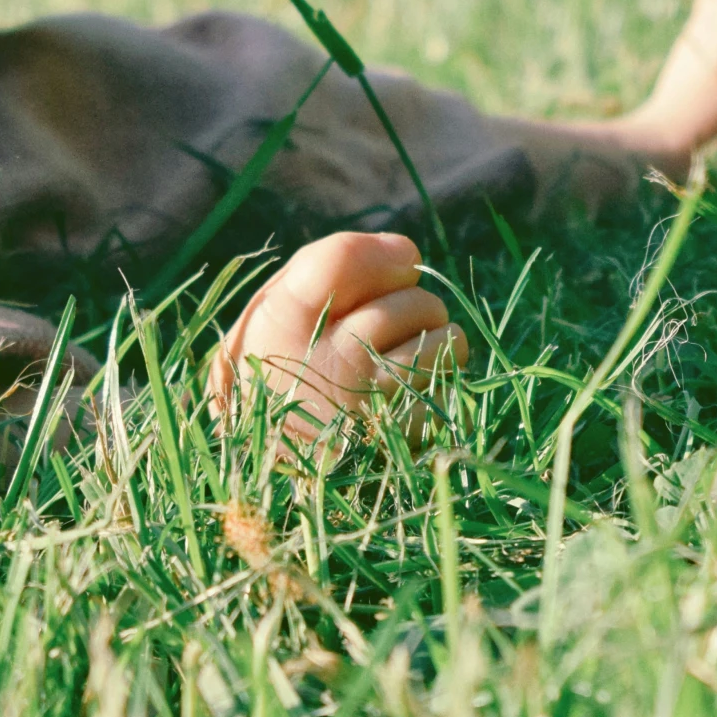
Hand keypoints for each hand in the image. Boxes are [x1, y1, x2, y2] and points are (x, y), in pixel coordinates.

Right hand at [211, 232, 467, 449]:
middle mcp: (327, 361)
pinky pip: (449, 383)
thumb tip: (409, 257)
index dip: (384, 253)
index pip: (342, 260)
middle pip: (411, 300)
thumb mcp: (282, 309)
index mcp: (284, 322)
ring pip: (444, 340)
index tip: (400, 260)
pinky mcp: (397, 437)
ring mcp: (367, 403)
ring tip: (407, 352)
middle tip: (392, 322)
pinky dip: (439, 380)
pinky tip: (409, 389)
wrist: (267, 463)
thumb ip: (333, 270)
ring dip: (437, 339)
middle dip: (414, 302)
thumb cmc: (287, 364)